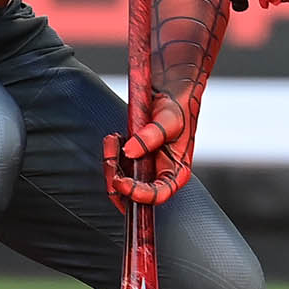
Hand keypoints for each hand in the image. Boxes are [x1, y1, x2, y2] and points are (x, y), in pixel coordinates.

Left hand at [103, 93, 194, 208]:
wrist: (170, 93)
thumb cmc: (178, 109)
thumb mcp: (169, 121)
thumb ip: (150, 137)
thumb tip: (130, 151)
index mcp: (176, 173)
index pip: (158, 195)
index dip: (139, 194)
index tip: (122, 183)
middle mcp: (159, 175)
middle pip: (134, 195)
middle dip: (117, 182)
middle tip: (110, 161)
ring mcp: (145, 168)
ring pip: (120, 182)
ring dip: (111, 164)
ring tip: (112, 141)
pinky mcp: (132, 158)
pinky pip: (115, 165)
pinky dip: (110, 153)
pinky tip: (114, 138)